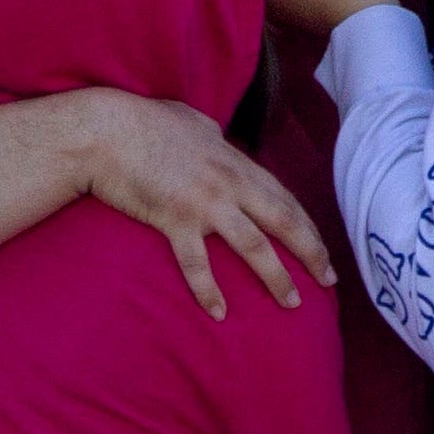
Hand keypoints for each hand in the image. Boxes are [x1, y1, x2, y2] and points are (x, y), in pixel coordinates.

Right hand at [61, 86, 333, 319]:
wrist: (105, 131)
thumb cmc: (144, 122)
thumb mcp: (191, 121)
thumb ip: (212, 135)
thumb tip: (216, 134)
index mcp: (235, 162)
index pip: (284, 198)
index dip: (307, 225)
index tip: (323, 248)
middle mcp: (229, 184)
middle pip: (283, 222)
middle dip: (311, 252)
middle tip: (329, 280)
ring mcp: (204, 203)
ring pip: (253, 246)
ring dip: (276, 277)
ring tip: (292, 303)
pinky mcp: (174, 219)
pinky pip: (197, 263)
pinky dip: (209, 290)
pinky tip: (220, 313)